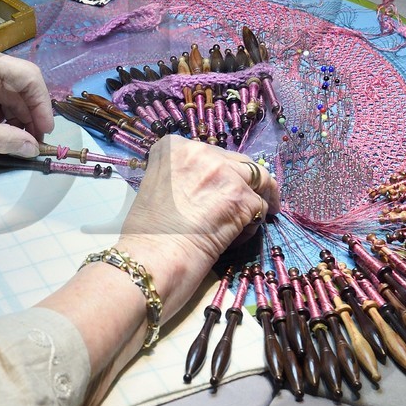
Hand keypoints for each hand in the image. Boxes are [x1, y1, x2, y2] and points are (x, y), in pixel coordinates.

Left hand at [0, 39, 54, 154]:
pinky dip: (0, 111)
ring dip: (16, 114)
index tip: (45, 132)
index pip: (28, 76)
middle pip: (19, 82)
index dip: (41, 105)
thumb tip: (33, 149)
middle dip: (29, 113)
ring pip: (7, 89)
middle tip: (34, 141)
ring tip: (16, 139)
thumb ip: (3, 138)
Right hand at [115, 137, 279, 313]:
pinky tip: (238, 238)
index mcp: (174, 147)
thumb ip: (183, 178)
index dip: (222, 170)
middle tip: (253, 200)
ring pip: (259, 180)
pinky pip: (259, 207)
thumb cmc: (146, 234)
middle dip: (247, 182)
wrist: (151, 258)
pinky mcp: (240, 196)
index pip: (212, 152)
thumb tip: (206, 187)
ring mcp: (222, 172)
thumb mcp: (156, 188)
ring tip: (256, 218)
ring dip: (258, 199)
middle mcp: (200, 152)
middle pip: (240, 163)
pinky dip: (253, 224)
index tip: (223, 186)